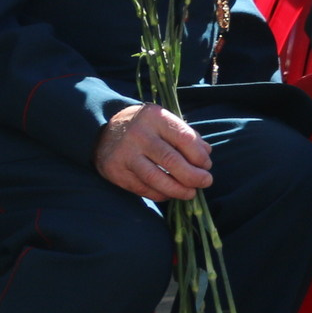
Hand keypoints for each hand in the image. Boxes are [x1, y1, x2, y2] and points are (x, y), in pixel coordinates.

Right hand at [95, 103, 213, 200]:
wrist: (104, 130)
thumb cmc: (145, 127)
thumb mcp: (165, 122)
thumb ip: (186, 135)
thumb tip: (206, 153)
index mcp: (156, 118)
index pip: (184, 139)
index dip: (199, 156)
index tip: (207, 165)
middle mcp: (139, 135)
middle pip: (171, 161)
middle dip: (193, 176)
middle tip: (206, 182)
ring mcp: (125, 154)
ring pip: (156, 178)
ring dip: (178, 190)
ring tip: (191, 193)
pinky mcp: (115, 171)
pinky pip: (142, 188)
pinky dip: (160, 194)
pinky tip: (170, 194)